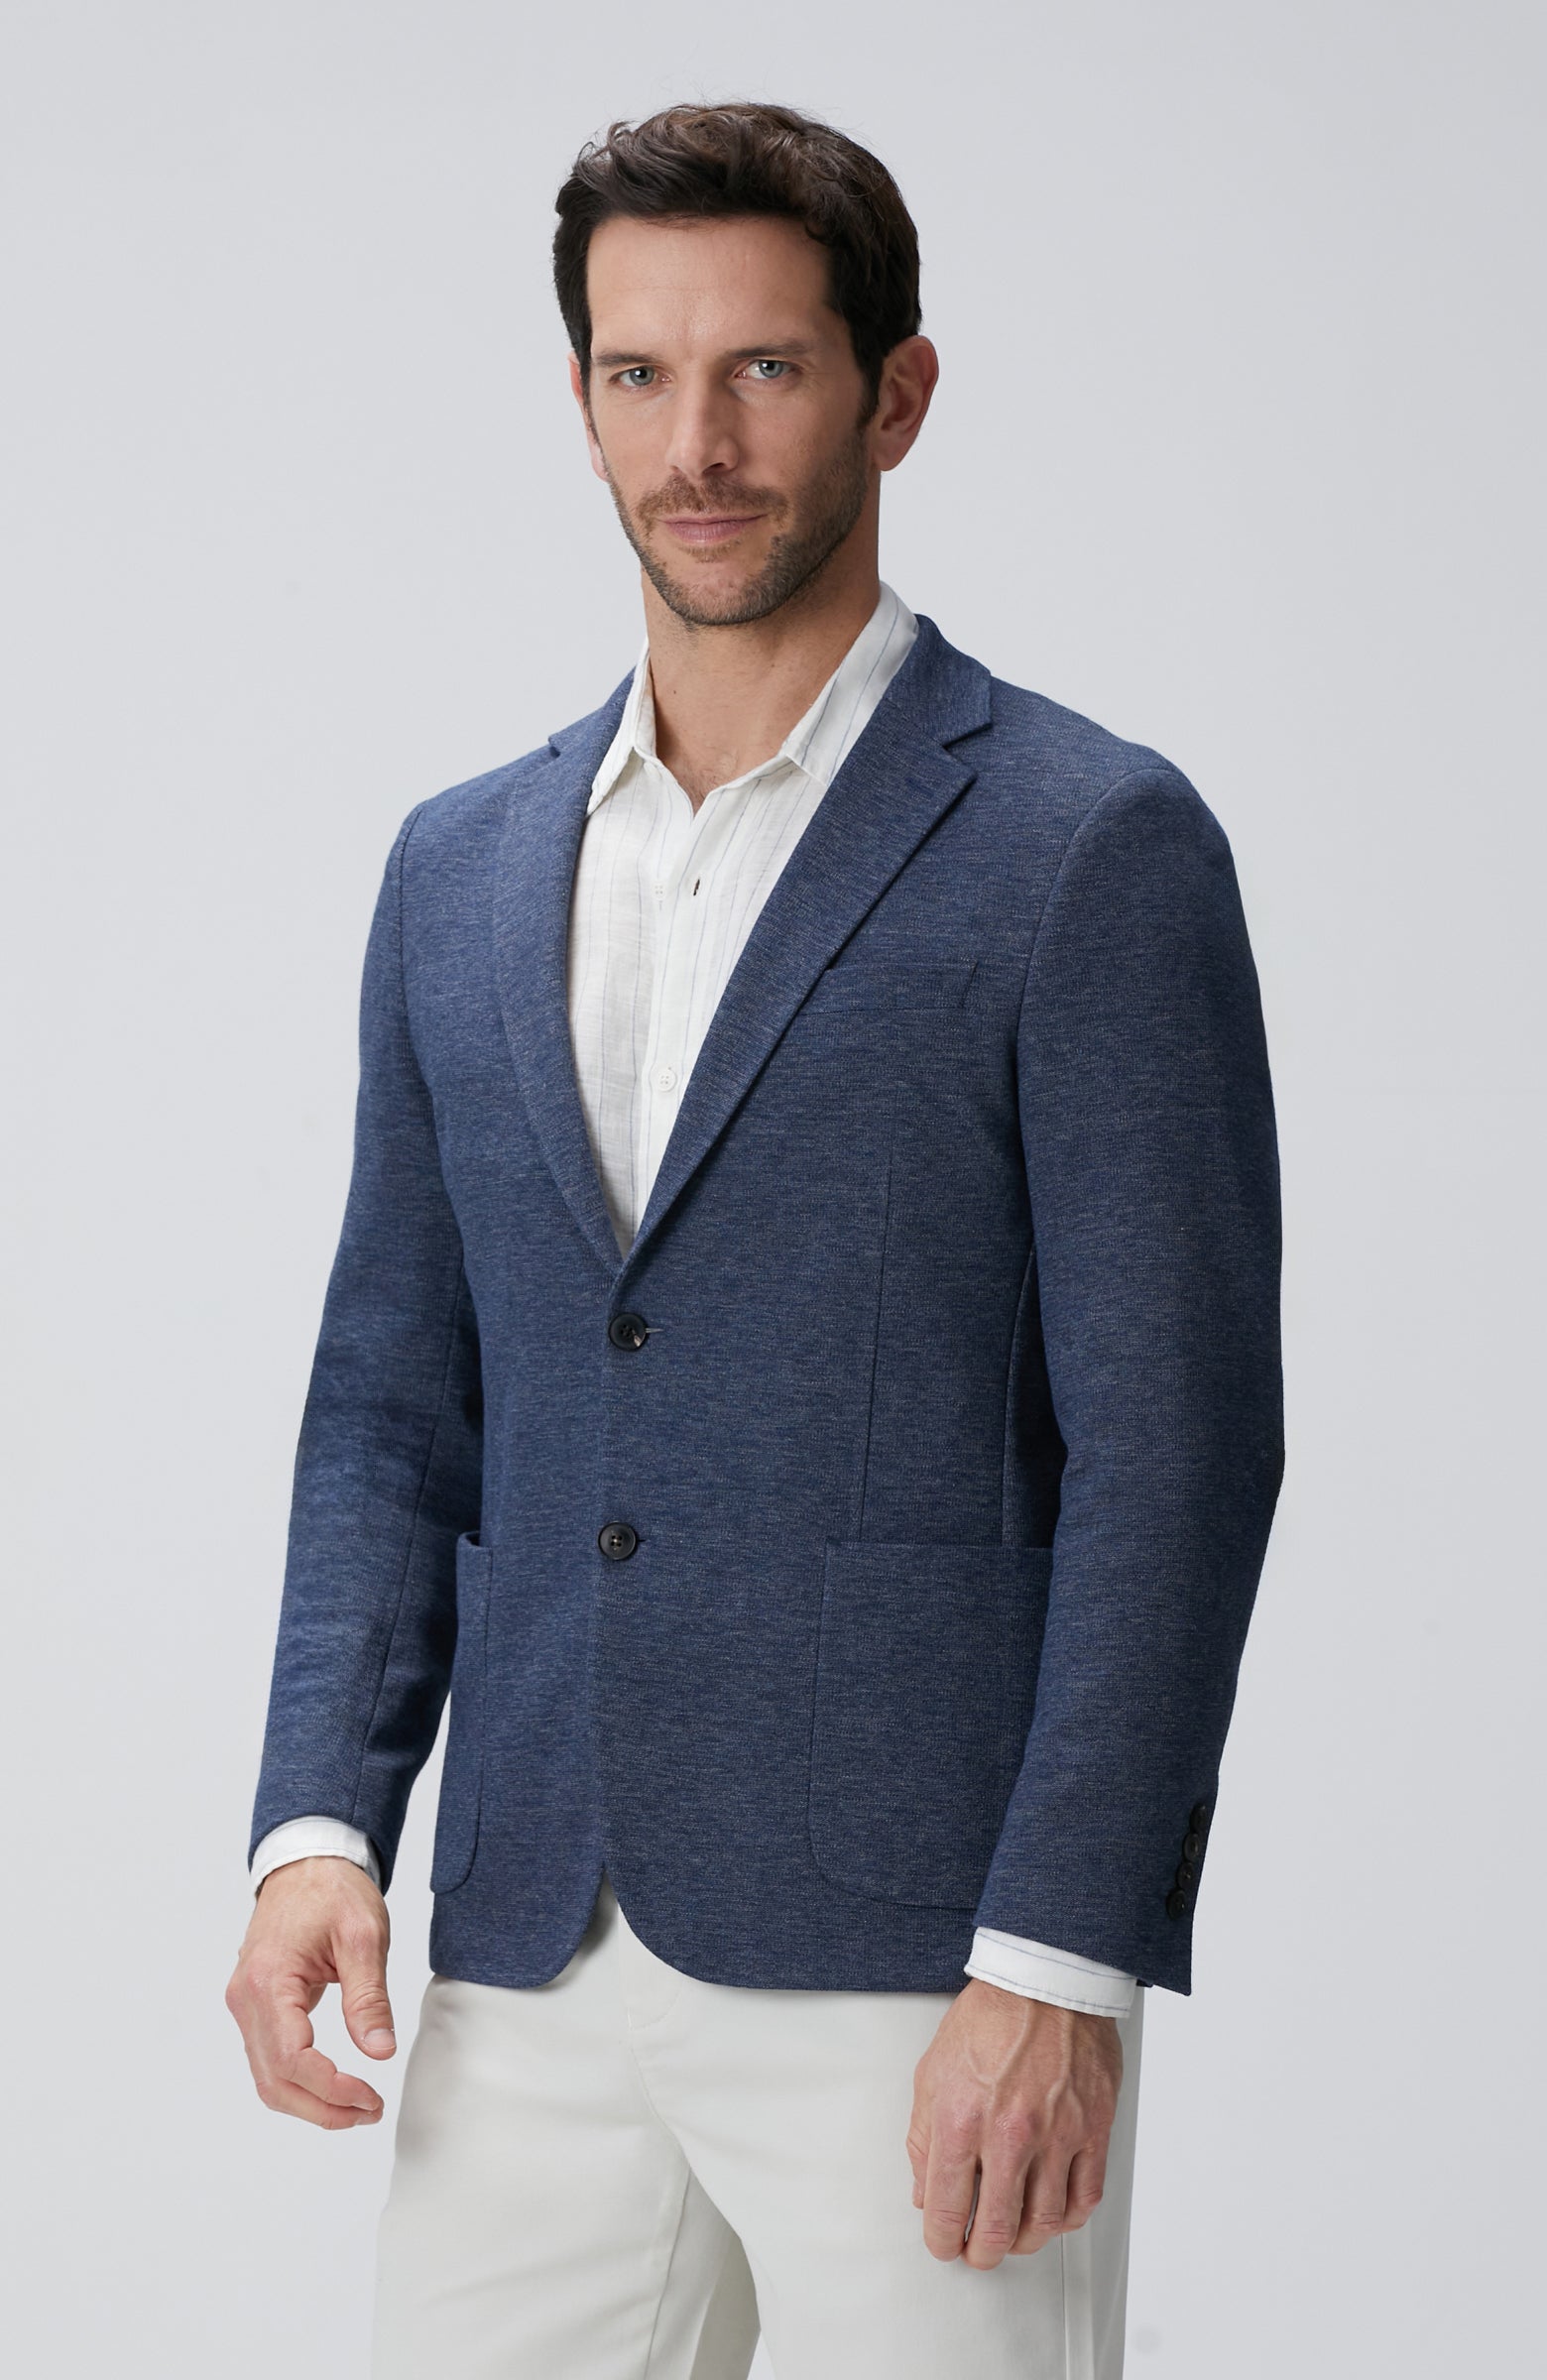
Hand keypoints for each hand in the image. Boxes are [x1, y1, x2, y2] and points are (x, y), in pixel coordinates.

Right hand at [225, 1855, 394, 2128]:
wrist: (306, 1861)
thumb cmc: (332, 1890)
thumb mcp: (363, 1937)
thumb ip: (369, 1997)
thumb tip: (379, 2052)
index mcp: (269, 1981)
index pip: (292, 2059)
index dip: (331, 2088)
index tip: (370, 2097)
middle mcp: (246, 1999)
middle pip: (274, 2081)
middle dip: (322, 2108)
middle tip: (369, 2112)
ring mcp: (246, 2005)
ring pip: (268, 2078)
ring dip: (310, 2102)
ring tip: (357, 2106)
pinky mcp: (254, 2006)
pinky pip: (269, 2059)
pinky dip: (298, 2082)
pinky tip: (333, 2085)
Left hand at [907, 1979, 1122, 2268]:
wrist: (1045, 1981)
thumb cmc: (990, 2018)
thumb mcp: (932, 2071)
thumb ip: (923, 2137)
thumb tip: (923, 2190)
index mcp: (960, 2117)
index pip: (944, 2206)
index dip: (940, 2239)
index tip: (942, 2244)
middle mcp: (1009, 2132)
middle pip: (996, 2227)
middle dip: (980, 2253)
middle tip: (976, 2253)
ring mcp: (1056, 2134)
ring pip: (1043, 2223)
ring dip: (1024, 2242)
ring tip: (1012, 2238)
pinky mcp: (1093, 2130)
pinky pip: (1084, 2198)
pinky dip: (1066, 2220)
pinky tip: (1052, 2215)